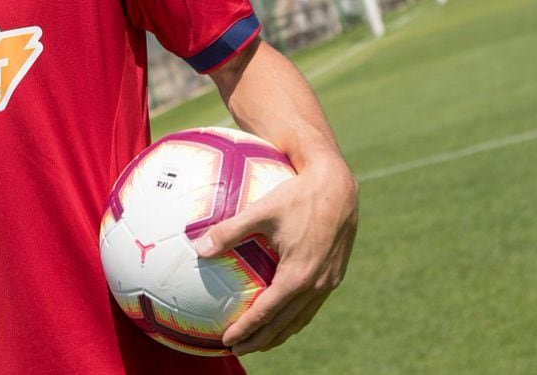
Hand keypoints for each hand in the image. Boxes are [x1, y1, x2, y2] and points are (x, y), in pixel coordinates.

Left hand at [193, 158, 357, 355]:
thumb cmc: (297, 195)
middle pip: (284, 325)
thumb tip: (198, 247)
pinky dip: (294, 317)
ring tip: (258, 340)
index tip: (226, 341)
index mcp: (297, 276)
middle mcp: (316, 285)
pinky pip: (312, 305)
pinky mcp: (335, 275)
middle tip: (237, 349)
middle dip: (260, 341)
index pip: (266, 314)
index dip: (245, 330)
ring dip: (278, 333)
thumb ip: (228, 231)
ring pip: (301, 319)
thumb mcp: (260, 211)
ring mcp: (328, 282)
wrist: (338, 186)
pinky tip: (282, 313)